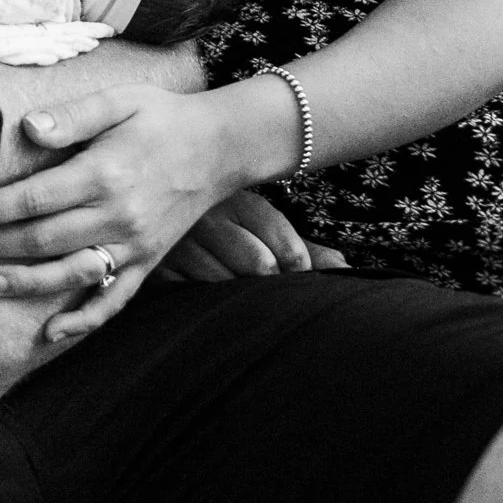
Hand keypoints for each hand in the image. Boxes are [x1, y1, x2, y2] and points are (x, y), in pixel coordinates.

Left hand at [0, 83, 245, 339]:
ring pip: (72, 274)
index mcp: (105, 174)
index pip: (34, 199)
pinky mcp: (148, 262)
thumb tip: (27, 128)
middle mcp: (118, 216)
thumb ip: (72, 115)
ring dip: (27, 284)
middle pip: (44, 239)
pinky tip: (52, 332)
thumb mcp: (119, 100)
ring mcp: (135, 245)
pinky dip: (84, 320)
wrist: (221, 147)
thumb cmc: (162, 117)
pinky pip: (114, 299)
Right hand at [159, 190, 348, 281]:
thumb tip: (345, 270)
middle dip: (267, 282)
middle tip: (261, 282)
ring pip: (226, 284)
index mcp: (239, 202)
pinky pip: (193, 295)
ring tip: (233, 287)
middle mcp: (207, 219)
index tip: (293, 272)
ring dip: (235, 294)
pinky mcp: (158, 269)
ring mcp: (180, 244)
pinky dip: (204, 300)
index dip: (298, 269)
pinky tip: (207, 294)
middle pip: (259, 267)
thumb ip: (303, 250)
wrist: (157, 201)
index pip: (286, 251)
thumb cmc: (222, 225)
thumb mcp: (261, 226)